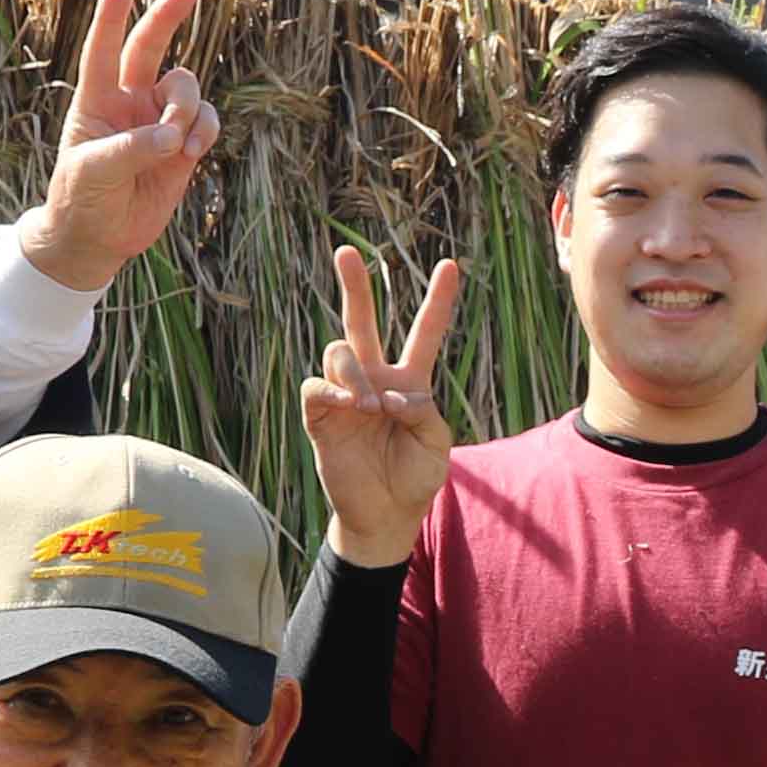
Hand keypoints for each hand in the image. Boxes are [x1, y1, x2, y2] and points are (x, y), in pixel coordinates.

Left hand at [21, 0, 219, 293]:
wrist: (99, 237)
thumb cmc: (82, 198)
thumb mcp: (94, 171)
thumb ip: (132, 148)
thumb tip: (174, 137)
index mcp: (96, 99)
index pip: (103, 49)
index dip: (111, 15)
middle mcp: (129, 102)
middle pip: (150, 48)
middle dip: (167, 18)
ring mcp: (159, 122)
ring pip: (185, 88)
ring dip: (187, 109)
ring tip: (178, 145)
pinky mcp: (183, 147)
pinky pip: (206, 120)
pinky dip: (206, 129)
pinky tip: (193, 151)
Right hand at [299, 244, 464, 566]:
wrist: (388, 514)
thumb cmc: (416, 477)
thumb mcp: (435, 441)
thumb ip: (421, 409)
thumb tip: (389, 392)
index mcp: (409, 380)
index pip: (424, 332)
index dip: (438, 300)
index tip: (452, 265)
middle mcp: (374, 378)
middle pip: (362, 321)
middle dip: (355, 285)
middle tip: (347, 252)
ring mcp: (345, 394)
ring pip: (339, 351)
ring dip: (356, 373)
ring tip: (370, 407)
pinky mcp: (321, 415)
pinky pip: (315, 386)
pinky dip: (332, 391)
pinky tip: (350, 407)